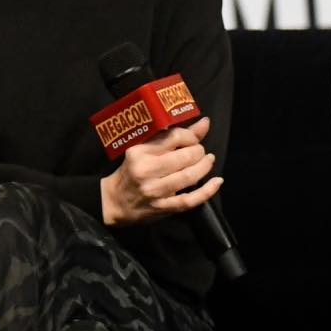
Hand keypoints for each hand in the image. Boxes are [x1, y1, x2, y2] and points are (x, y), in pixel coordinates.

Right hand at [100, 116, 222, 225]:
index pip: (174, 137)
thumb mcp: (144, 150)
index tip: (194, 139)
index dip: (191, 136)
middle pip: (184, 157)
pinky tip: (217, 182)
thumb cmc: (131, 172)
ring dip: (204, 167)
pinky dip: (208, 191)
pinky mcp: (163, 208)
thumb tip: (205, 122)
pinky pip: (190, 200)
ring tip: (208, 161)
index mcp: (140, 152)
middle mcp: (146, 170)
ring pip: (189, 176)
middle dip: (199, 152)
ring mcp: (155, 191)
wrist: (113, 202)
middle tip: (201, 152)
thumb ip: (173, 136)